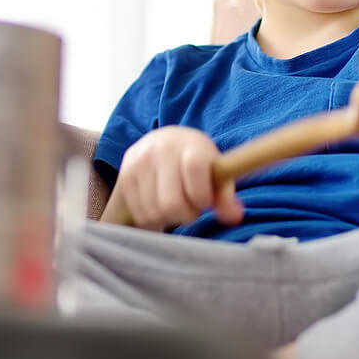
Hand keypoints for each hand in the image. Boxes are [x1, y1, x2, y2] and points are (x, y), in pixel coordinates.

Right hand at [100, 126, 242, 230]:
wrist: (166, 141)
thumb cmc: (198, 161)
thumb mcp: (216, 172)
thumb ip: (226, 195)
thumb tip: (234, 216)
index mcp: (190, 144)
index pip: (194, 169)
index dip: (202, 196)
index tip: (205, 201)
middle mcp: (161, 148)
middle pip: (171, 202)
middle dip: (185, 214)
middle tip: (190, 208)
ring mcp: (140, 161)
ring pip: (153, 212)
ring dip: (167, 218)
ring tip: (175, 206)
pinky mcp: (125, 175)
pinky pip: (138, 213)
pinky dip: (151, 218)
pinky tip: (160, 207)